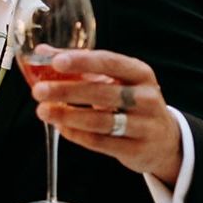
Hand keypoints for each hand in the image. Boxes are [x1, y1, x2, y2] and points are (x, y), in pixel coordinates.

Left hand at [30, 49, 182, 185]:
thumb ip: (79, 65)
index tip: (56, 62)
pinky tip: (60, 127)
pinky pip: (101, 142)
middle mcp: (146, 97)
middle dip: (67, 91)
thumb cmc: (129, 100)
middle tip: (38, 91)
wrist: (165, 140)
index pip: (110, 62)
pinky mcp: (138, 150)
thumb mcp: (114, 79)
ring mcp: (145, 125)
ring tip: (43, 111)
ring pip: (101, 121)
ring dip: (67, 115)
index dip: (82, 61)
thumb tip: (41, 52)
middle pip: (102, 92)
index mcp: (139, 72)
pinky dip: (76, 134)